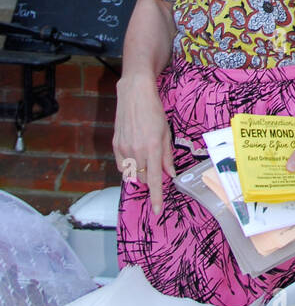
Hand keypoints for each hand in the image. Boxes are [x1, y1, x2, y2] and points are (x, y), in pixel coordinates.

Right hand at [113, 74, 174, 216]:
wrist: (134, 95)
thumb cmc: (154, 112)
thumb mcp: (166, 133)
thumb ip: (167, 156)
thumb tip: (170, 174)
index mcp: (152, 148)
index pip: (153, 180)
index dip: (156, 197)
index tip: (157, 210)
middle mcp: (136, 151)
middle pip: (142, 178)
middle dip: (149, 177)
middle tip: (154, 164)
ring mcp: (123, 148)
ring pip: (131, 173)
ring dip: (139, 171)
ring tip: (144, 155)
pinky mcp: (115, 145)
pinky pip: (121, 165)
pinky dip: (128, 166)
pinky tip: (133, 155)